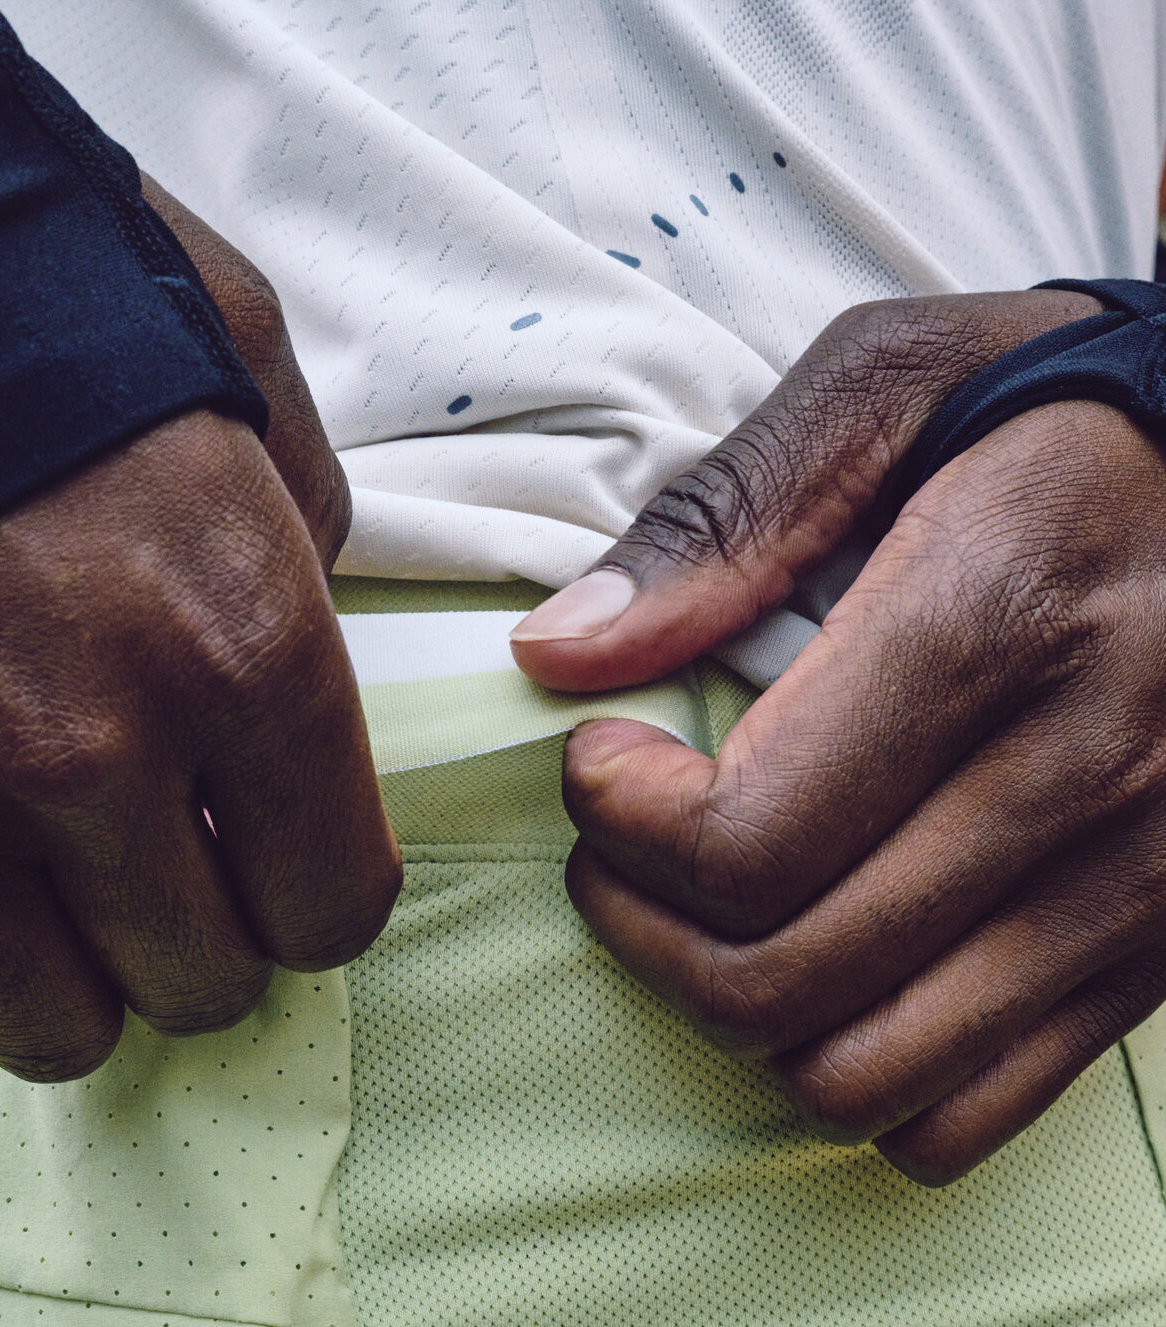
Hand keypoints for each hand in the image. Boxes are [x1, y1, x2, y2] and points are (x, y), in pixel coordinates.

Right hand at [0, 180, 399, 1080]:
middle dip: (200, 942)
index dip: (315, 896)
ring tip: (45, 902)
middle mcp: (91, 747)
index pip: (334, 899)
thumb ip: (301, 515)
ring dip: (62, 978)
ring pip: (43, 1024)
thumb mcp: (236, 364)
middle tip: (169, 880)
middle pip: (198, 981)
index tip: (281, 867)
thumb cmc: (33, 276)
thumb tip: (302, 608)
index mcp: (242, 644)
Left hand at [511, 289, 1165, 1183]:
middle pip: (784, 975)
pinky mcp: (1161, 947)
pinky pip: (973, 1111)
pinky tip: (823, 971)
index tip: (600, 759)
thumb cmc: (1047, 405)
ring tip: (703, 909)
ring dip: (732, 1011)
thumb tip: (562, 650)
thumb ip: (720, 519)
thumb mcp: (879, 386)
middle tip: (617, 847)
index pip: (751, 835)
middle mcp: (1088, 775)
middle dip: (642, 926)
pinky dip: (859, 1076)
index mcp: (997, 618)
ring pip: (864, 1074)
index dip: (622, 822)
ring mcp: (1141, 882)